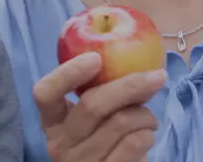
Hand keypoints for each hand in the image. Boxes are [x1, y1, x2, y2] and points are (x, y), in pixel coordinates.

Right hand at [33, 52, 166, 161]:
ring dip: (145, 115)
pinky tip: (147, 136)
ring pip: (120, 123)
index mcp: (53, 122)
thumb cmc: (104, 142)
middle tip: (157, 77)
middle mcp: (60, 144)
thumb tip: (141, 67)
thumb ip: (104, 94)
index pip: (45, 93)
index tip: (96, 58)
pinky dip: (148, 134)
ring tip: (149, 119)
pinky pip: (133, 144)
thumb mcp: (94, 120)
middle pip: (93, 105)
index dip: (68, 73)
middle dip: (130, 85)